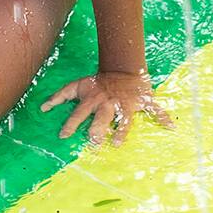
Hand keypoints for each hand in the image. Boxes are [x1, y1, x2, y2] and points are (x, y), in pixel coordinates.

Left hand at [41, 72, 171, 145]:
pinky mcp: (141, 102)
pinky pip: (155, 109)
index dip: (70, 124)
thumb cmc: (97, 81)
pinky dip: (164, 117)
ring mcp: (125, 104)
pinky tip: (171, 126)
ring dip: (121, 131)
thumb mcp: (77, 85)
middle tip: (92, 144)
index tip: (63, 136)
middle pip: (101, 119)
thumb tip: (42, 109)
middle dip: (96, 131)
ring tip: (117, 142)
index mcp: (92, 100)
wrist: (122, 68)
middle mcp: (108, 103)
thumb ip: (59, 96)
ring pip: (124, 119)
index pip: (79, 114)